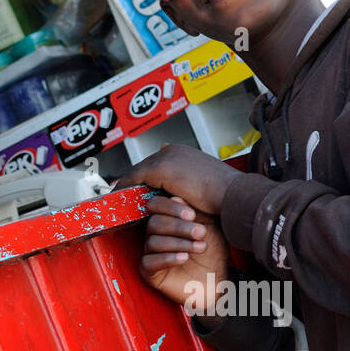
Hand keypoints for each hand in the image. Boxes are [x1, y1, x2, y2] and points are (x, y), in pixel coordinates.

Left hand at [113, 143, 240, 215]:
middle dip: (131, 180)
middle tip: (118, 193)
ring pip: (137, 172)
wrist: (233, 195)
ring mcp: (165, 158)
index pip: (155, 163)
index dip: (142, 177)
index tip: (133, 188)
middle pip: (143, 166)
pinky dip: (125, 189)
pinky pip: (135, 179)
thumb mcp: (203, 185)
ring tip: (116, 197)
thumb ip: (186, 185)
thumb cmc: (224, 195)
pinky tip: (118, 199)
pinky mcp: (160, 169)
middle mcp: (172, 150)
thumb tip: (173, 194)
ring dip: (126, 185)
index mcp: (182, 152)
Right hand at [139, 196, 228, 313]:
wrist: (219, 280)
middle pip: (154, 223)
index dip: (171, 208)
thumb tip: (176, 198)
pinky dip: (168, 258)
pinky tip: (184, 258)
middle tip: (201, 233)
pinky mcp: (149, 273)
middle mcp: (154, 234)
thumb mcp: (208, 226)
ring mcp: (150, 253)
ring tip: (200, 248)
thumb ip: (194, 211)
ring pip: (153, 242)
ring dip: (179, 243)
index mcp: (165, 219)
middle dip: (179, 227)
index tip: (192, 214)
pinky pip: (149, 262)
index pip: (155, 205)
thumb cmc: (213, 252)